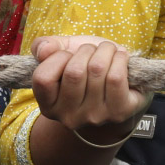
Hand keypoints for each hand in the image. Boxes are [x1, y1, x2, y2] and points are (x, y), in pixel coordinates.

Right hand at [29, 35, 149, 144]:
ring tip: (107, 49)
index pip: (43, 78)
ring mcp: (94, 117)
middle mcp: (69, 117)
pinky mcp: (119, 112)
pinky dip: (120, 59)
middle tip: (91, 48)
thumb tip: (44, 50)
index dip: (58, 57)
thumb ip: (43, 47)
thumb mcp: (60, 54)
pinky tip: (120, 57)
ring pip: (97, 70)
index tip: (69, 54)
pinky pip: (116, 77)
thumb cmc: (84, 68)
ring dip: (105, 50)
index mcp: (48, 106)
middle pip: (74, 72)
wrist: (117, 89)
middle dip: (86, 49)